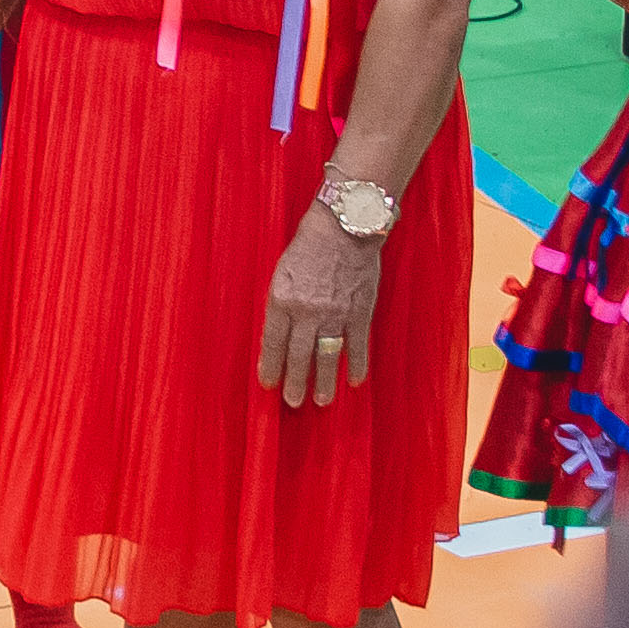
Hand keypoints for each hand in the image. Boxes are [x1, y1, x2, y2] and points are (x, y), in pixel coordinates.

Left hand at [256, 201, 384, 409]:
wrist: (344, 225)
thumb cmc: (308, 245)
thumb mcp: (282, 271)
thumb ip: (282, 303)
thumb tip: (279, 333)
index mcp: (282, 299)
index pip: (272, 342)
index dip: (270, 366)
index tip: (268, 384)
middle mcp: (308, 310)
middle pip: (299, 355)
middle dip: (295, 382)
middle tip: (293, 402)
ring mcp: (336, 313)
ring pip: (328, 356)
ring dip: (324, 381)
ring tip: (321, 401)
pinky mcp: (360, 311)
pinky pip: (358, 345)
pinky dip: (357, 365)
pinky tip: (355, 381)